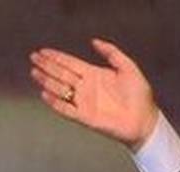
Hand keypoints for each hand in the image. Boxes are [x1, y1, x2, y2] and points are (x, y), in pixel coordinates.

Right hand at [29, 38, 159, 149]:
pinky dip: (55, 102)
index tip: (43, 51)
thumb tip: (95, 41)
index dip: (57, 57)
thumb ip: (112, 53)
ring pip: (60, 89)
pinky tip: (45, 93)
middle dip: (47, 66)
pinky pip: (66, 109)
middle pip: (62, 74)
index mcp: (95, 75)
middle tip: (34, 58)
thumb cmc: (141, 97)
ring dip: (47, 81)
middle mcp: (87, 88)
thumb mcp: (129, 69)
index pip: (70, 63)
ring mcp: (85, 102)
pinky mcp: (86, 117)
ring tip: (35, 72)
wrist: (146, 121)